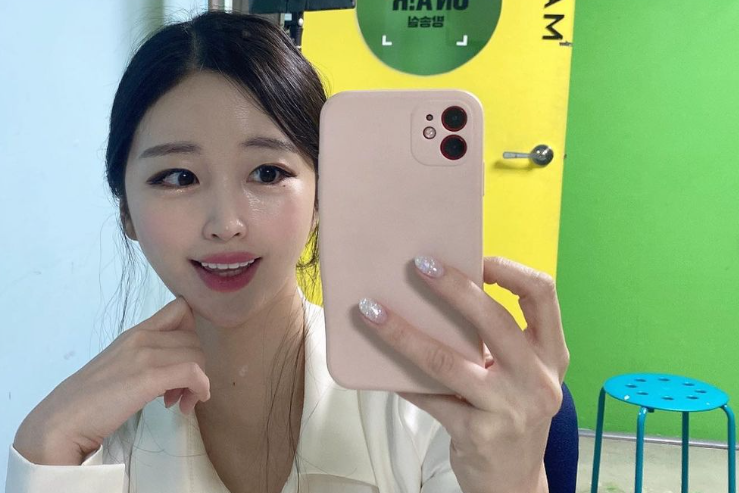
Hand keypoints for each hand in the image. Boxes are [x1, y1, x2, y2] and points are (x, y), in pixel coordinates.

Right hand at [13, 297, 210, 464]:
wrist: (64, 420)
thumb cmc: (92, 399)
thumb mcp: (123, 365)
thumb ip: (147, 358)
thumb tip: (175, 370)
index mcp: (136, 331)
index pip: (180, 308)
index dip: (193, 332)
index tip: (185, 358)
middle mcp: (142, 337)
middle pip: (195, 339)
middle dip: (196, 366)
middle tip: (180, 392)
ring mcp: (145, 355)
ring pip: (197, 356)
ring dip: (197, 382)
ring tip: (178, 402)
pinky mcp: (149, 376)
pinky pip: (193, 373)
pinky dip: (200, 389)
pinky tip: (185, 405)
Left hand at [356, 256, 568, 492]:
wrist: (514, 483)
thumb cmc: (512, 415)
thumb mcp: (521, 375)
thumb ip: (497, 342)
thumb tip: (439, 295)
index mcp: (552, 355)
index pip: (543, 296)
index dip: (511, 270)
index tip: (477, 258)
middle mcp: (538, 380)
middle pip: (495, 320)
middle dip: (454, 287)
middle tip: (419, 266)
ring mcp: (511, 409)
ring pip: (448, 360)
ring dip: (404, 333)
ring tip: (373, 312)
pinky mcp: (480, 434)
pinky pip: (430, 397)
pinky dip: (403, 381)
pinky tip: (382, 368)